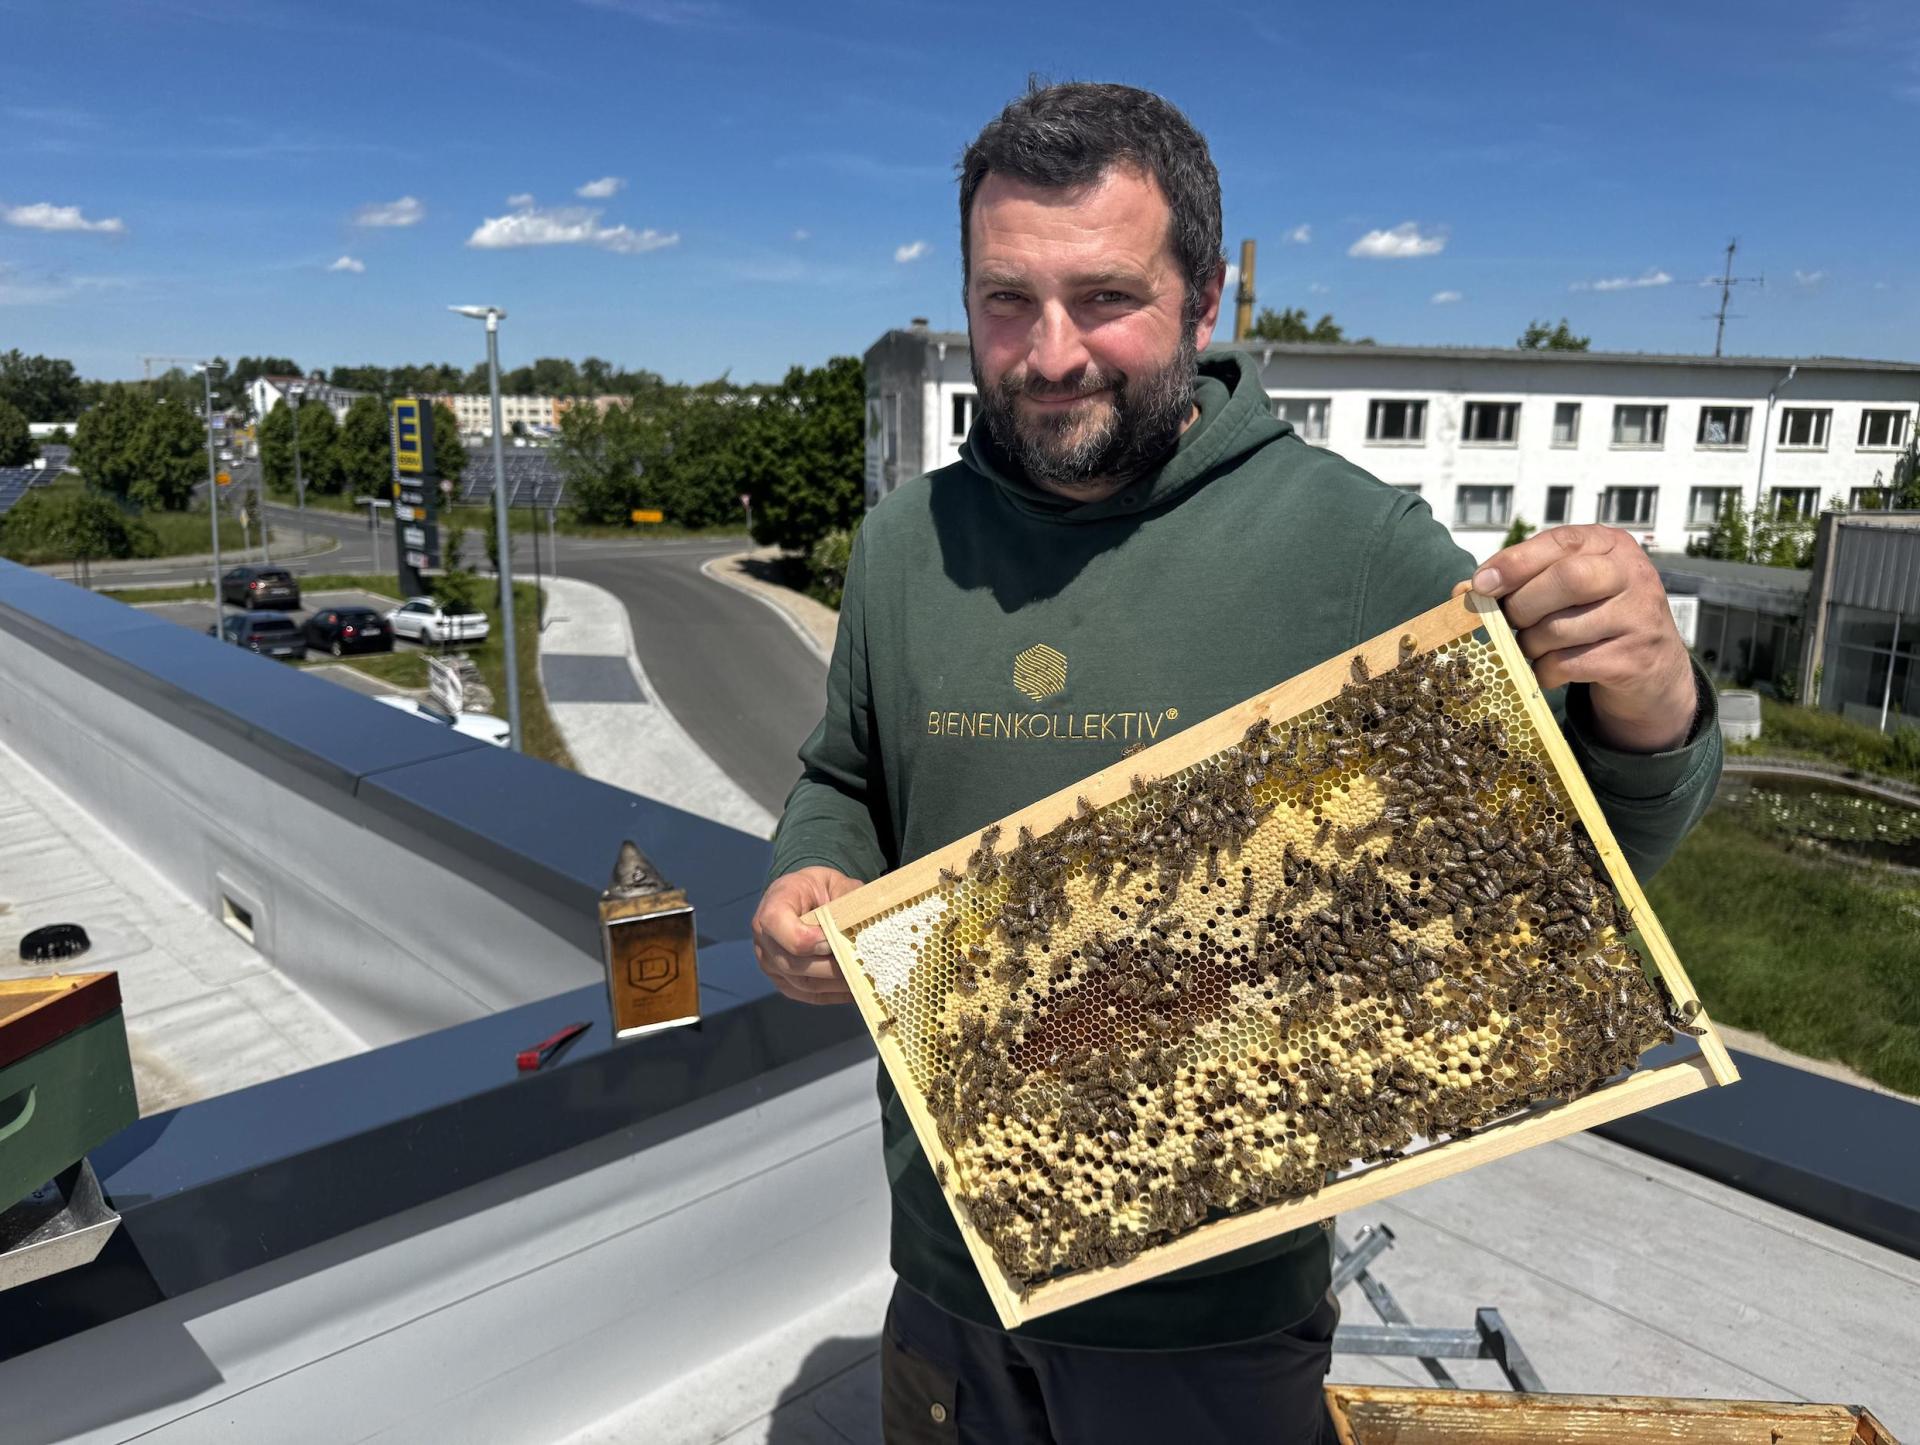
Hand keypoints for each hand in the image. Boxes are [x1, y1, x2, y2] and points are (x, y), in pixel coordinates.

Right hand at [752, 866, 863, 1004]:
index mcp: (773, 905)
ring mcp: (769, 962)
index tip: (836, 939)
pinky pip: (807, 994)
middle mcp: (764, 937)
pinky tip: (855, 989)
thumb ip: (846, 901)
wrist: (803, 898)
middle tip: (860, 964)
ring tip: (863, 979)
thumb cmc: (819, 889)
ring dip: (835, 984)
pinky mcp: (782, 980)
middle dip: (830, 967)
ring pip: (803, 983)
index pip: (779, 926)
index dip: (808, 938)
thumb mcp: (835, 884)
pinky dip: (832, 995)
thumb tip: (862, 925)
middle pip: (793, 963)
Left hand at [1453, 525, 1695, 752]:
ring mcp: (1640, 617)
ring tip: (1535, 647)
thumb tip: (1463, 590)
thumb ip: (1522, 581)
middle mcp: (1633, 574)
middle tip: (1510, 622)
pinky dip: (1545, 671)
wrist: (1651, 671)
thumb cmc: (1593, 620)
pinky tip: (1550, 670)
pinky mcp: (1635, 659)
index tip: (1481, 584)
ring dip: (1530, 644)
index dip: (1515, 563)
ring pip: (1560, 628)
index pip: (1560, 542)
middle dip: (1523, 605)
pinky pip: (1568, 664)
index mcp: (1611, 545)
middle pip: (1568, 579)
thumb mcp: (1565, 590)